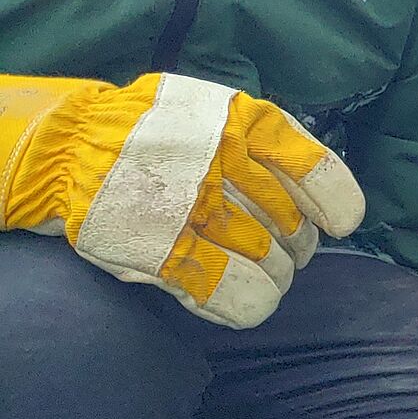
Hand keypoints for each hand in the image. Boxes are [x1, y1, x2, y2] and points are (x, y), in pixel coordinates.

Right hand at [0, 72, 362, 327]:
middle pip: (294, 231)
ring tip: (260, 271)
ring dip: (274, 278)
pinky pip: (233, 292)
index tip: (340, 223)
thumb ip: (280, 149)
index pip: (314, 173)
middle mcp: (221, 165)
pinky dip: (251, 303)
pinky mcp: (162, 250)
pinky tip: (251, 301)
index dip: (337, 205)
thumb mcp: (227, 116)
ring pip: (270, 266)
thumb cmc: (167, 134)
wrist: (76, 145)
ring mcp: (190, 209)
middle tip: (282, 249)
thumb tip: (339, 212)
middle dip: (297, 249)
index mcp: (243, 125)